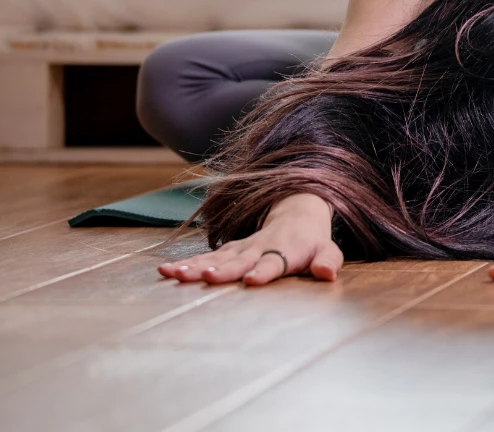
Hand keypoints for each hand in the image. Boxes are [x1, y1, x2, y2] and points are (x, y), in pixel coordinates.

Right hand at [158, 192, 342, 285]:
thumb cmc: (313, 241)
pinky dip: (185, 263)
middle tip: (206, 277)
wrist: (296, 214)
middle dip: (223, 269)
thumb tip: (327, 273)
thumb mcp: (327, 250)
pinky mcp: (228, 251)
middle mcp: (259, 248)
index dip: (264, 270)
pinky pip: (204, 258)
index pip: (274, 261)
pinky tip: (165, 271)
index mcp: (285, 250)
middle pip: (239, 260)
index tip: (252, 280)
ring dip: (195, 266)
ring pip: (216, 258)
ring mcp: (241, 249)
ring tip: (173, 275)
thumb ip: (328, 261)